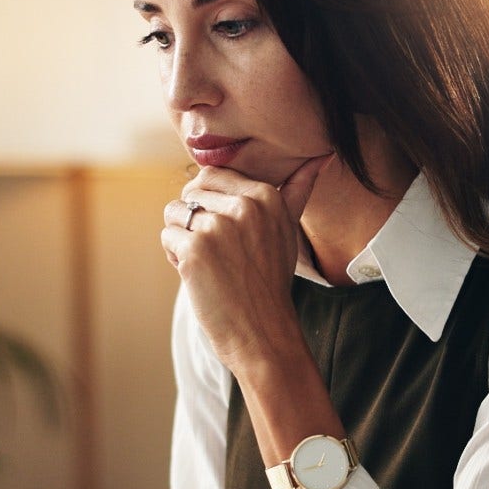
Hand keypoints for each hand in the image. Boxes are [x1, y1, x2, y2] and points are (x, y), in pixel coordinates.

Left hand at [161, 155, 330, 374]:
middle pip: (189, 193)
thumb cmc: (270, 281)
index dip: (209, 204)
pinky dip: (175, 257)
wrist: (262, 331)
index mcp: (265, 196)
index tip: (226, 233)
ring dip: (182, 238)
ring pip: (174, 213)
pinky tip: (199, 275)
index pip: (211, 176)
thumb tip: (321, 157)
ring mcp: (217, 228)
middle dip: (194, 220)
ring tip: (209, 263)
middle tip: (218, 253)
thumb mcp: (288, 230)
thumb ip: (297, 190)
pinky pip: (167, 237)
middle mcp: (243, 207)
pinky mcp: (195, 250)